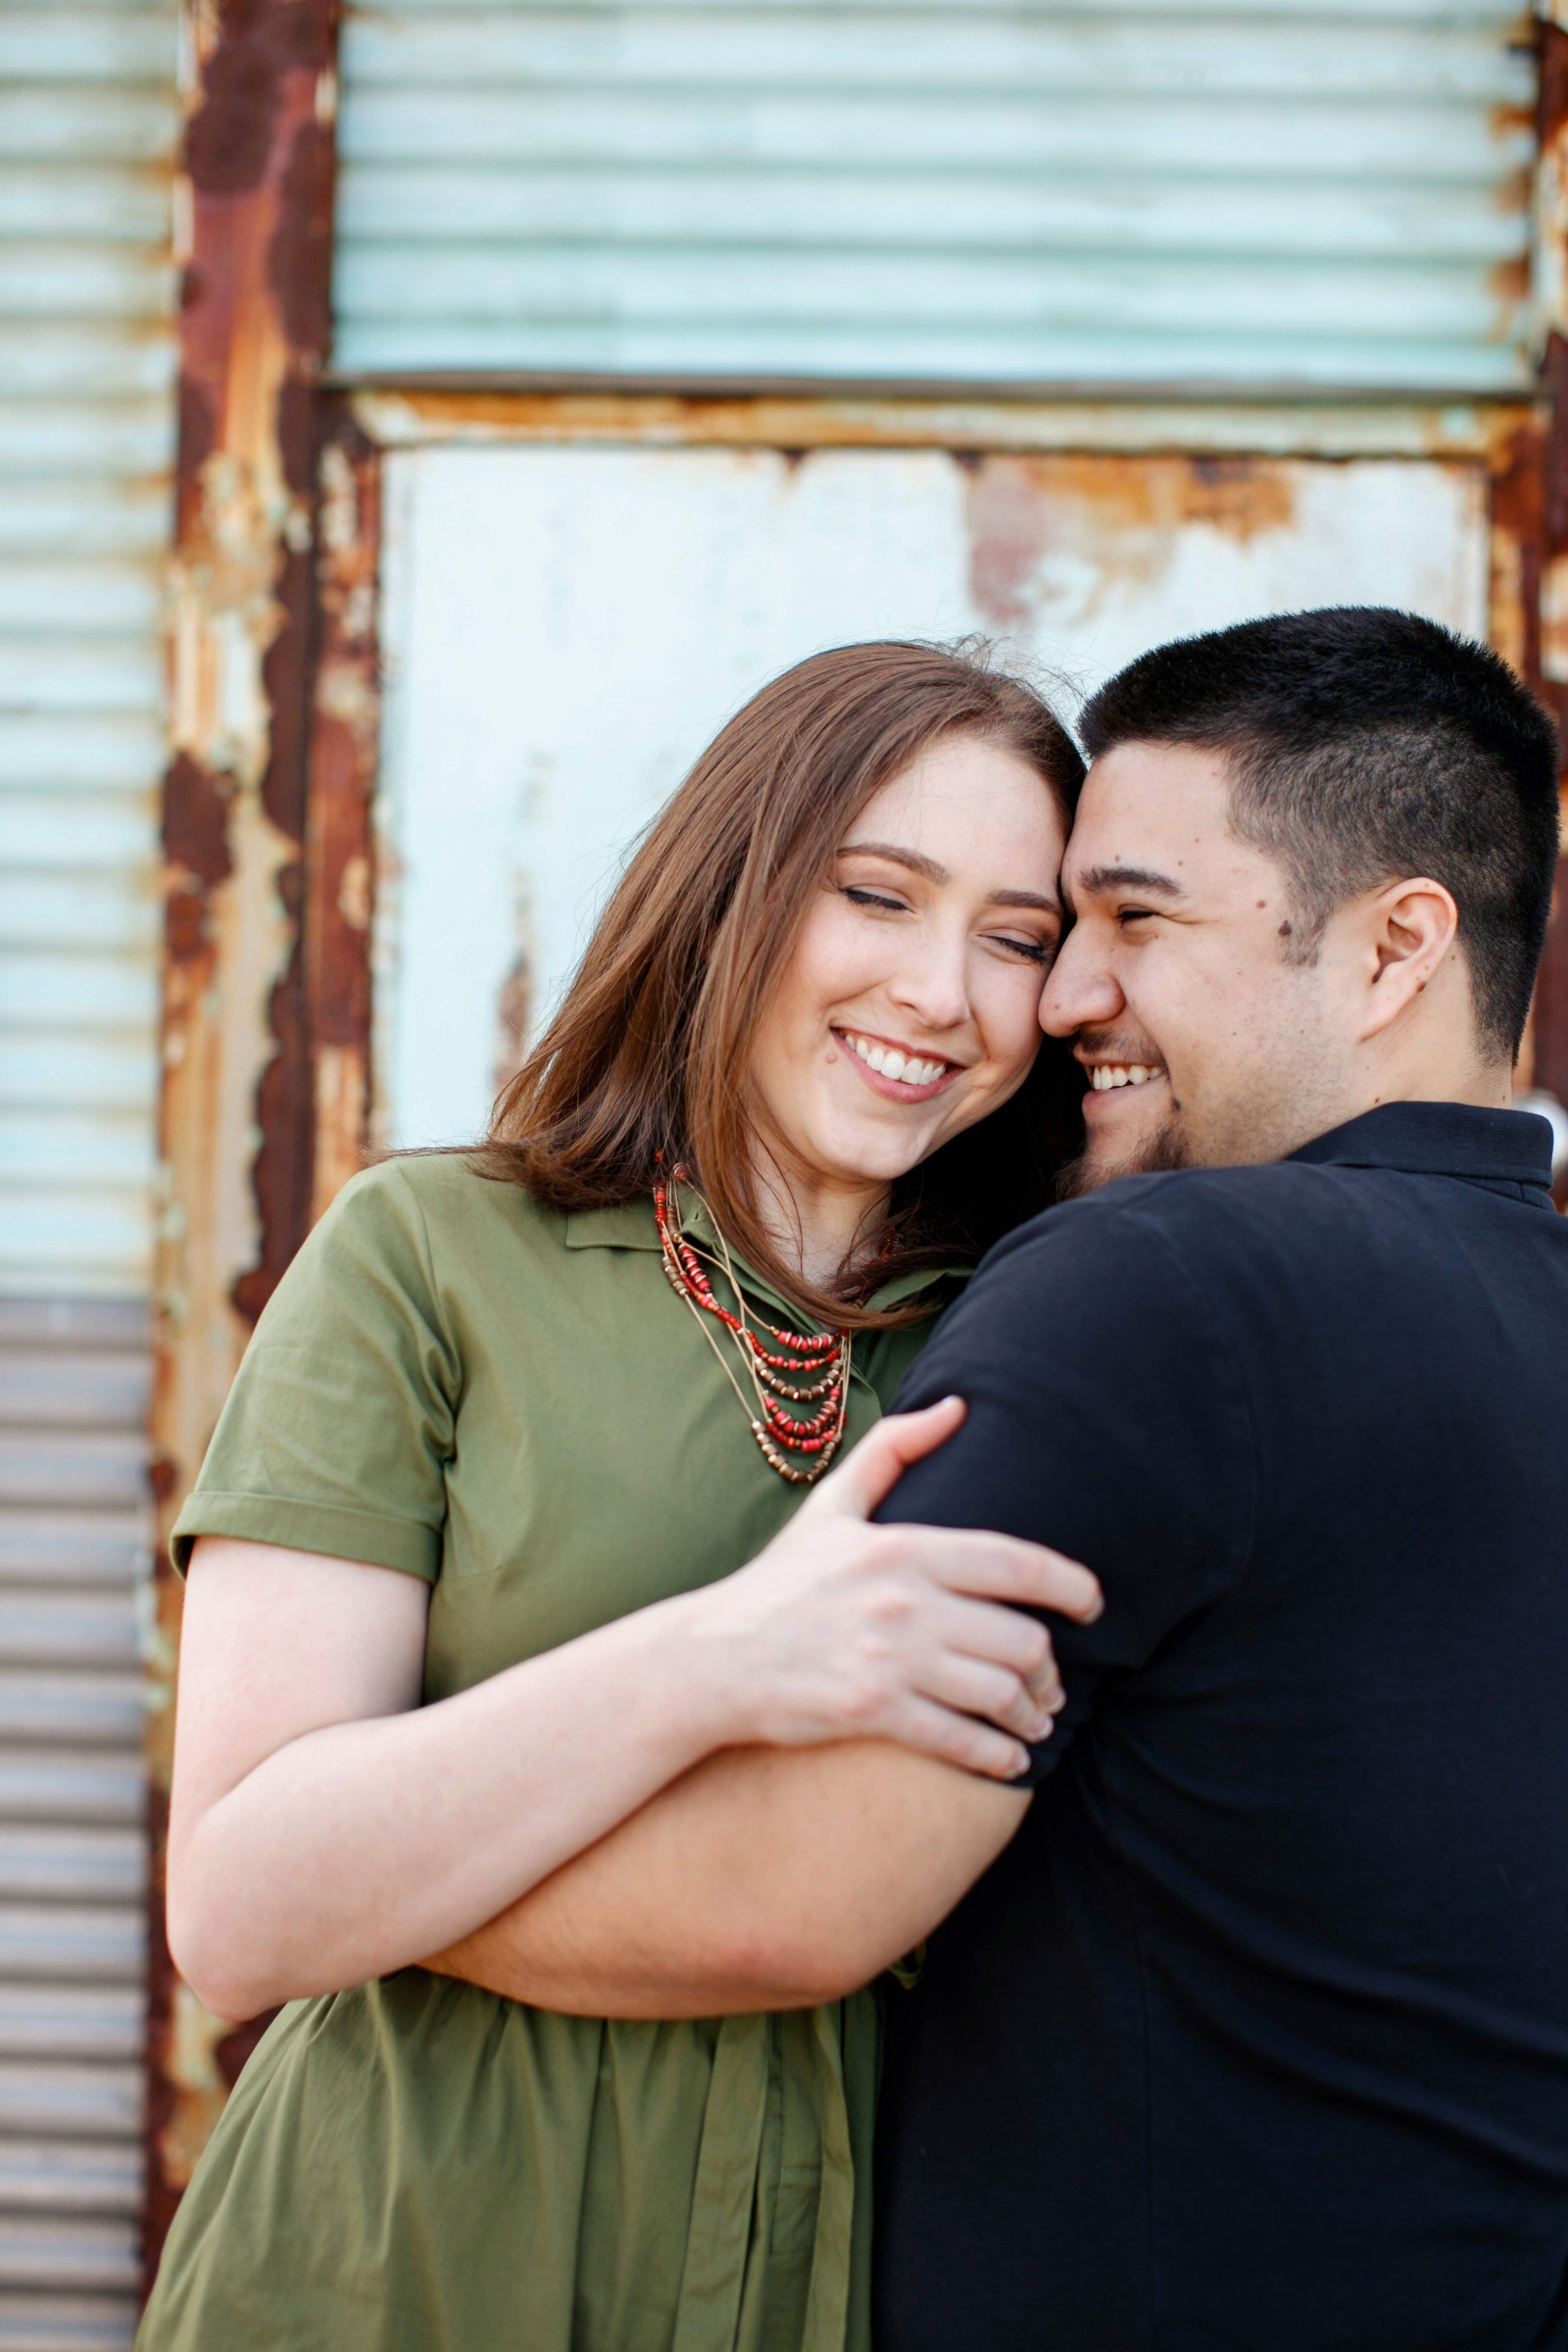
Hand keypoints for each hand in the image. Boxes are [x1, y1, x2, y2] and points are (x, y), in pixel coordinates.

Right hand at [680, 1397, 1102, 1778]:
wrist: (712, 1656)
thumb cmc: (779, 1583)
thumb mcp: (832, 1507)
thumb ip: (896, 1449)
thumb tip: (958, 1406)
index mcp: (904, 1547)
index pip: (1017, 1563)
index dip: (1072, 1586)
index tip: (1094, 1604)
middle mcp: (904, 1601)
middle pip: (1022, 1639)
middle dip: (1051, 1669)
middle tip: (1052, 1683)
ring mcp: (889, 1659)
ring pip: (1000, 1693)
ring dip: (1032, 1714)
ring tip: (1034, 1721)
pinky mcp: (872, 1712)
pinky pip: (962, 1741)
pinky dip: (998, 1757)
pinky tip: (1009, 1762)